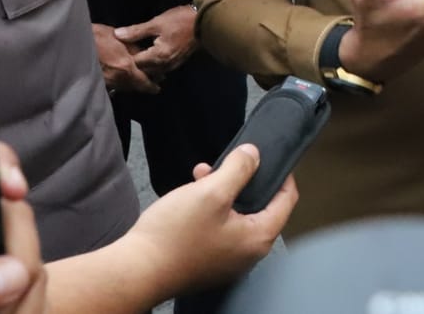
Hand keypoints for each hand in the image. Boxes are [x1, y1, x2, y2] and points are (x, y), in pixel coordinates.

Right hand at [94, 23, 159, 93]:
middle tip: (152, 84)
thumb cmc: (97, 35)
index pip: (143, 82)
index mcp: (126, 67)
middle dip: (143, 86)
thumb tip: (144, 58)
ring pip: (124, 88)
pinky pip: (112, 87)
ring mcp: (107, 83)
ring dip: (131, 86)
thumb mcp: (119, 38)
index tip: (157, 87)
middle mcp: (117, 78)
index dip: (152, 86)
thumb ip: (134, 50)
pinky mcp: (98, 83)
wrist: (74, 41)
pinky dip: (119, 85)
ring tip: (137, 82)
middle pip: (134, 87)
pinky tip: (121, 81)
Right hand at [123, 143, 294, 295]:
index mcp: (258, 238)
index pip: (287, 200)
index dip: (282, 174)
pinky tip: (190, 196)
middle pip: (259, 206)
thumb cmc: (175, 235)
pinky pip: (218, 228)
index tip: (270, 156)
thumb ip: (239, 169)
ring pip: (235, 215)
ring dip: (221, 191)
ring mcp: (227, 259)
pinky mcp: (207, 260)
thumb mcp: (211, 191)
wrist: (137, 269)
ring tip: (200, 176)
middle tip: (226, 163)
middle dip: (241, 179)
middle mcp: (247, 253)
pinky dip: (209, 209)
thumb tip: (254, 154)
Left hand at [124, 5, 197, 79]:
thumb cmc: (180, 20)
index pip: (135, 64)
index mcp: (158, 57)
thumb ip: (136, 31)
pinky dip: (152, 64)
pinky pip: (160, 68)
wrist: (205, 21)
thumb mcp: (156, 23)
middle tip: (123, 55)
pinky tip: (148, 56)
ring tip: (133, 56)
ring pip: (152, 71)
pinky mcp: (177, 62)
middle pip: (143, 71)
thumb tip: (117, 35)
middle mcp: (165, 65)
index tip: (118, 51)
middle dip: (133, 64)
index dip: (125, 57)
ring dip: (143, 65)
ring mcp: (172, 65)